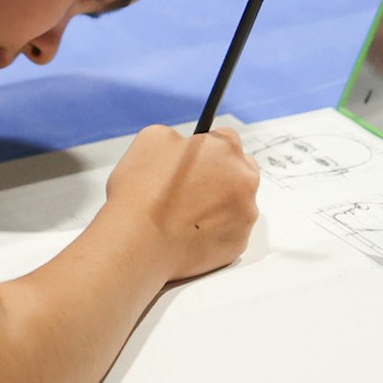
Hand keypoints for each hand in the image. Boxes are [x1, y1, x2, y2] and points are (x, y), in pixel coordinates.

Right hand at [100, 125, 260, 282]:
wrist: (138, 243)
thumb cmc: (142, 191)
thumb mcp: (151, 139)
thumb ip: (177, 137)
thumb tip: (182, 146)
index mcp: (226, 150)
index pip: (226, 138)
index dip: (206, 148)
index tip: (192, 159)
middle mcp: (244, 181)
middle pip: (240, 170)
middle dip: (221, 175)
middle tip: (190, 187)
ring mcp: (244, 216)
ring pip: (237, 203)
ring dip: (219, 204)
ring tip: (184, 214)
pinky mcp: (237, 245)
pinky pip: (230, 232)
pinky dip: (214, 231)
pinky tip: (188, 232)